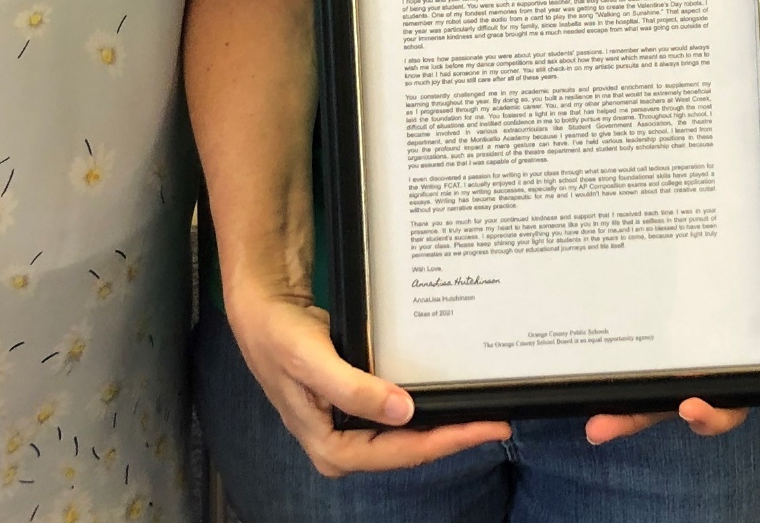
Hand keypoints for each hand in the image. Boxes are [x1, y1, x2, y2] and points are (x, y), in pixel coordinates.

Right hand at [229, 288, 508, 476]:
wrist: (261, 306)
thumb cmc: (278, 335)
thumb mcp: (311, 360)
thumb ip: (353, 389)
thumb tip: (404, 412)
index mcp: (330, 447)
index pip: (399, 453)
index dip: (445, 442)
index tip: (484, 428)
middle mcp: (343, 443)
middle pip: (409, 449)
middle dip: (452, 437)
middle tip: (497, 421)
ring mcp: (351, 425)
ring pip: (408, 433)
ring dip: (443, 422)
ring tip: (484, 411)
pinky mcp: (358, 404)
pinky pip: (400, 413)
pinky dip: (426, 404)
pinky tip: (449, 392)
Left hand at [584, 171, 759, 446]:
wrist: (747, 254)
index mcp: (742, 361)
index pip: (732, 401)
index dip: (714, 414)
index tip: (692, 407)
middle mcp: (703, 373)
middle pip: (669, 411)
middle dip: (639, 419)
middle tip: (604, 425)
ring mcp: (671, 366)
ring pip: (643, 403)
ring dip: (617, 416)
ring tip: (591, 424)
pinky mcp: (645, 350)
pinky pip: (625, 376)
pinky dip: (605, 387)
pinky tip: (572, 389)